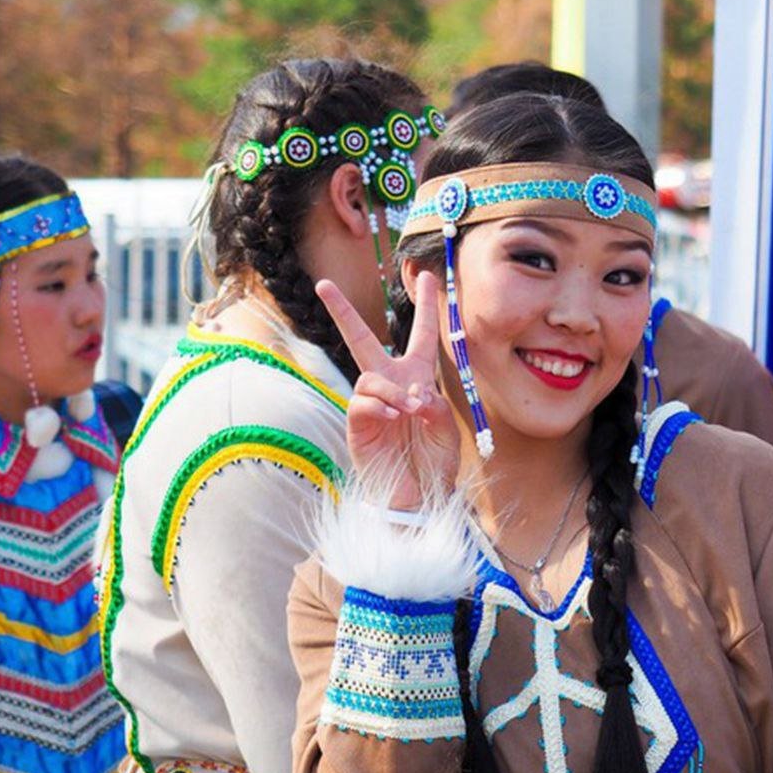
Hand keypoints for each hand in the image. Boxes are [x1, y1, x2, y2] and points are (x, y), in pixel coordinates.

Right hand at [316, 272, 459, 508]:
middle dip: (343, 312)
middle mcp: (390, 385)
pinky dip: (379, 406)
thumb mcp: (448, 431)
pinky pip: (361, 402)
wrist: (422, 496)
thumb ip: (436, 408)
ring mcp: (371, 404)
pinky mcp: (358, 425)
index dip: (426, 306)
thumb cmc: (436, 462)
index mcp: (418, 378)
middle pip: (361, 340)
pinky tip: (394, 418)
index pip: (422, 335)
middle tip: (324, 284)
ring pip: (369, 376)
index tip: (428, 276)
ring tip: (408, 411)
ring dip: (391, 390)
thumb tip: (413, 394)